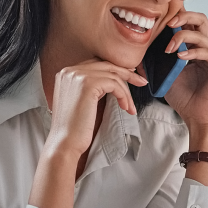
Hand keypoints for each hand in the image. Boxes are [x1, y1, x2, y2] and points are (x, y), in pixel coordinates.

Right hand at [32, 60, 147, 207]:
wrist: (65, 143)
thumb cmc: (75, 127)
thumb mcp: (82, 101)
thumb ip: (92, 87)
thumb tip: (114, 79)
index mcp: (66, 73)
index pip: (97, 64)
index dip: (115, 70)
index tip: (130, 77)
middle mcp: (70, 71)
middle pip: (106, 65)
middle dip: (127, 73)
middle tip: (142, 81)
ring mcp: (78, 76)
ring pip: (113, 75)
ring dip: (126, 92)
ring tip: (130, 107)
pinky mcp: (87, 85)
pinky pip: (114, 84)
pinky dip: (123, 95)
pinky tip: (125, 107)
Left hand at [157, 11, 207, 132]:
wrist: (198, 119)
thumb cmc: (184, 99)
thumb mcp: (166, 75)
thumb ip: (158, 60)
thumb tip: (140, 48)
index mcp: (196, 48)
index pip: (189, 23)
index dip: (177, 17)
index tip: (160, 19)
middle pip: (200, 19)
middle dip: (183, 16)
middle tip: (168, 24)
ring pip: (201, 33)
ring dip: (181, 37)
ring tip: (168, 50)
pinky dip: (192, 51)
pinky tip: (180, 57)